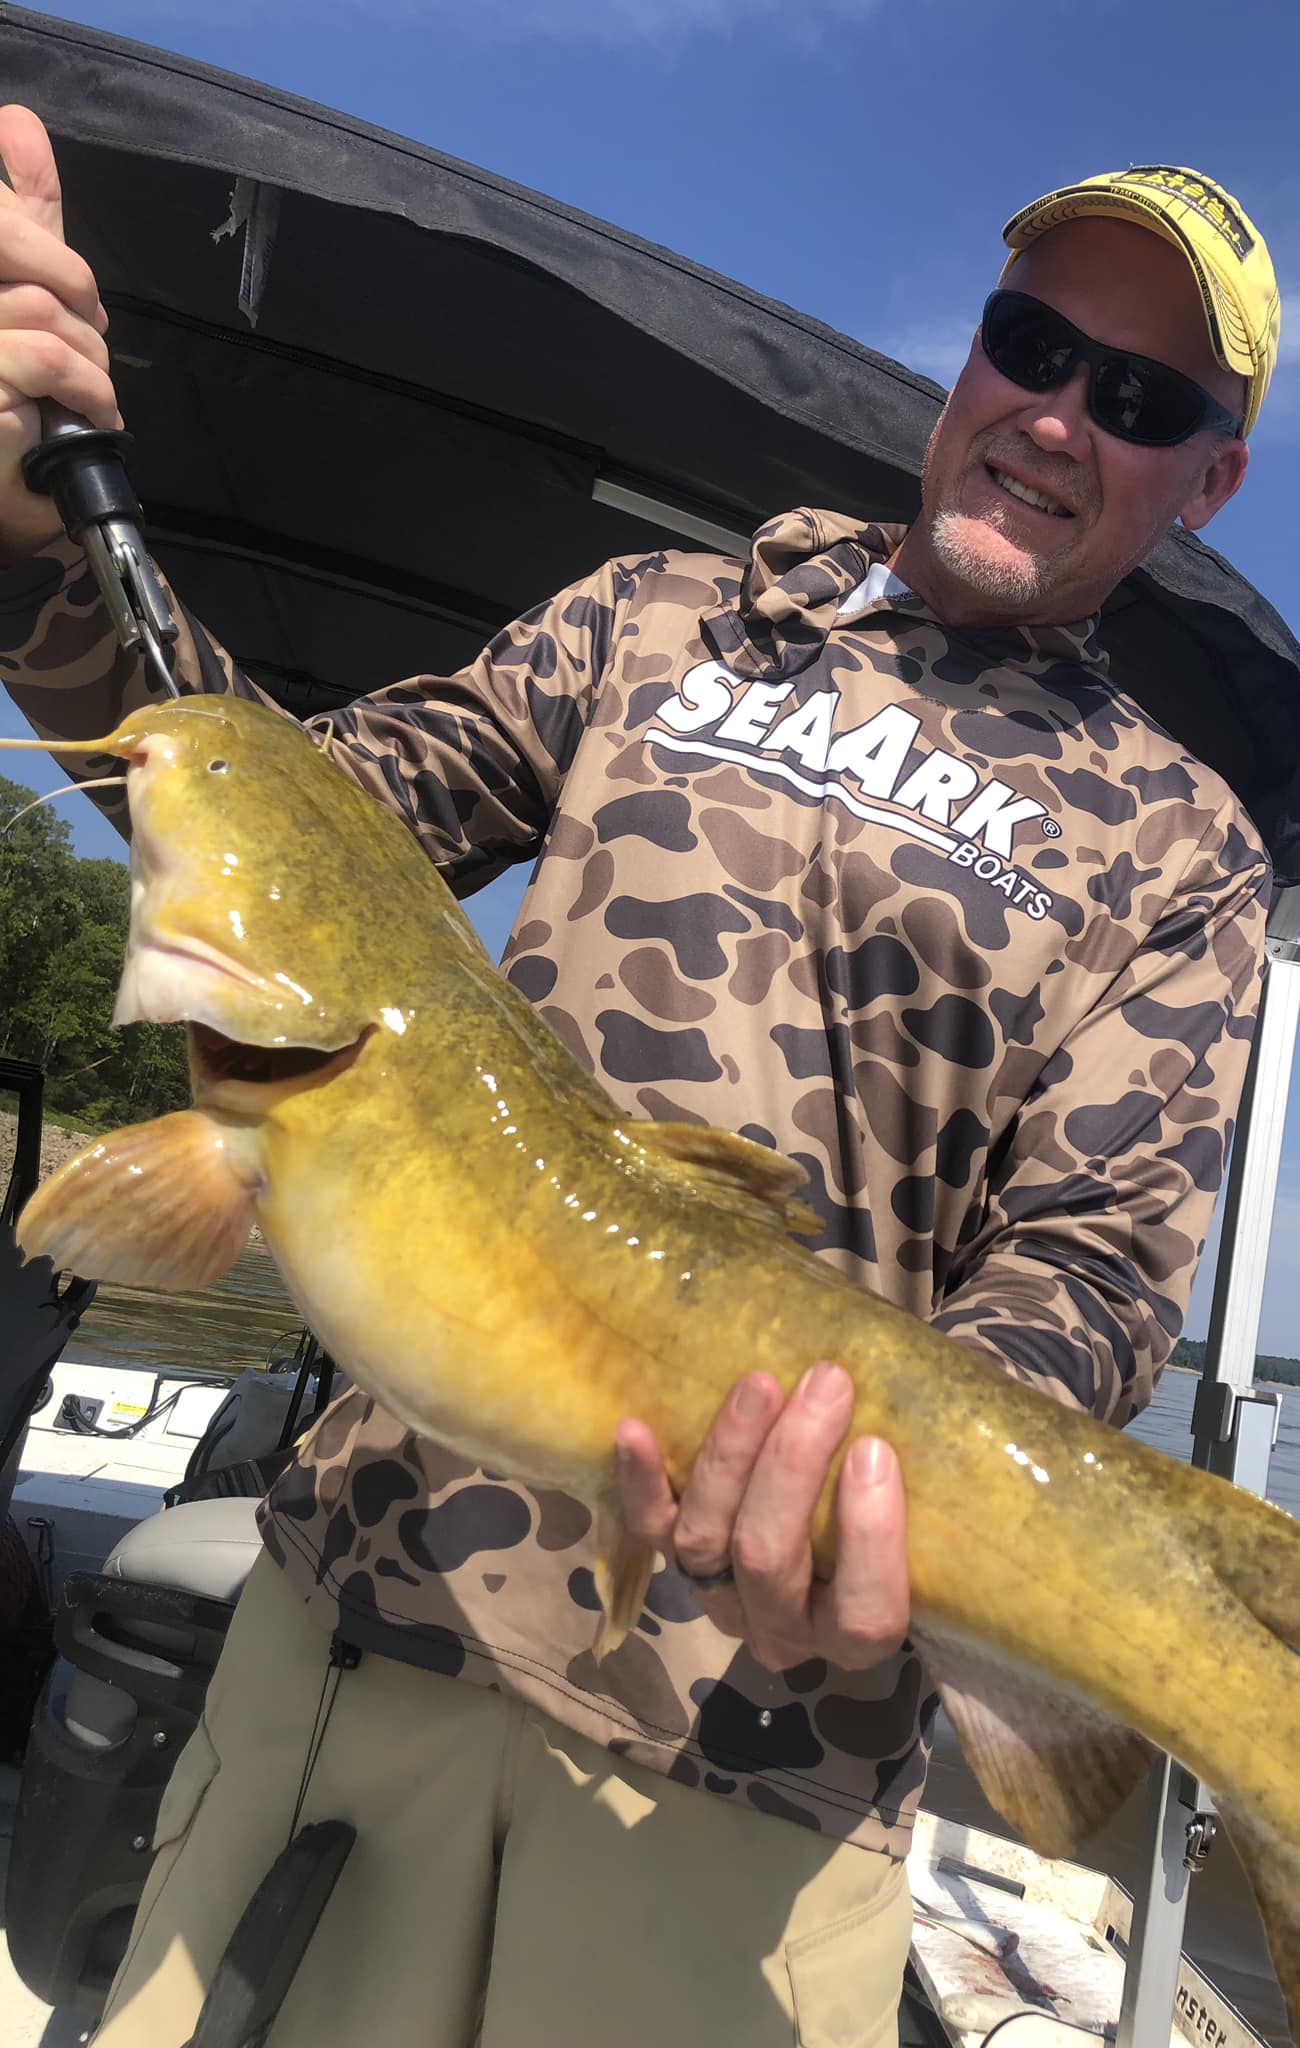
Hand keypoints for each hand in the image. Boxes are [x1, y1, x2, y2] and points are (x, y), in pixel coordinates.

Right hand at [0, 105, 118, 556]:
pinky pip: (43, 353)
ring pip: (41, 305)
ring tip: (87, 392)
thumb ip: (23, 213)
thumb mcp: (26, 297)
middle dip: (74, 288)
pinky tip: (87, 410)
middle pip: (15, 244)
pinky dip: (83, 384)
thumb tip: (17, 120)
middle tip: (90, 335)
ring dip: (86, 352)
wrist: (12, 498)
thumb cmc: (18, 400)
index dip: (36, 217)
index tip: (71, 272)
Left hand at [617, 1361, 908, 1672]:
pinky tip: (634, 1429)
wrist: (842, 1511)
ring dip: (730, 1456)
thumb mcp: (938, 1497)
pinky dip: (639, 1481)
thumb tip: (944, 1386)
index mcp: (860, 1632)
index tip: (875, 1449)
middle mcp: (783, 1629)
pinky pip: (647, 1529)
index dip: (868, 1534)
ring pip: (706, 1541)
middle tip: (827, 1383)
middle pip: (769, 1560)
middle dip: (793, 1465)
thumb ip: (938, 1465)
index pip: (865, 1611)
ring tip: (759, 1384)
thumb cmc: (906, 1499)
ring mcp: (720, 1597)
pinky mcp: (675, 1559)